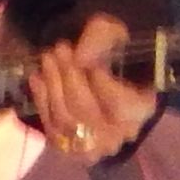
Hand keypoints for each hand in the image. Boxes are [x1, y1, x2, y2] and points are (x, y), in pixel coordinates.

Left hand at [22, 14, 152, 163]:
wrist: (101, 69)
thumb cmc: (112, 51)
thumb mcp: (114, 34)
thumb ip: (100, 40)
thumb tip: (81, 57)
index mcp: (142, 109)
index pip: (121, 105)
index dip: (102, 84)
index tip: (88, 59)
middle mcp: (121, 132)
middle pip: (88, 112)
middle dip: (70, 78)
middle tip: (58, 49)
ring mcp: (94, 143)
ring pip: (67, 121)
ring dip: (52, 87)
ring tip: (47, 58)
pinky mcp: (69, 145)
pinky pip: (52, 128)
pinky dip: (42, 102)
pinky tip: (36, 78)